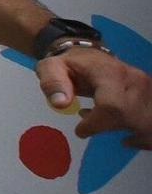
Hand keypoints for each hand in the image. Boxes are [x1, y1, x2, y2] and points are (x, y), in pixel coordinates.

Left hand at [37, 48, 151, 149]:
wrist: (92, 55)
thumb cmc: (70, 65)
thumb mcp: (51, 67)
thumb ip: (52, 82)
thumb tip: (61, 104)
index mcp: (110, 73)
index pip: (112, 106)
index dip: (96, 124)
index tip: (80, 129)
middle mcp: (135, 81)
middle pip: (132, 118)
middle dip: (111, 128)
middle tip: (92, 125)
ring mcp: (147, 90)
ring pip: (146, 122)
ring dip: (131, 133)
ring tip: (108, 126)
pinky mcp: (151, 98)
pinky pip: (151, 124)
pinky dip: (143, 137)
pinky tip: (128, 138)